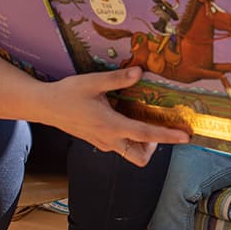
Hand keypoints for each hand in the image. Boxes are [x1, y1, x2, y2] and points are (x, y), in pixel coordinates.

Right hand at [46, 67, 188, 164]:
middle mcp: (109, 139)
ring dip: (141, 143)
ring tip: (139, 118)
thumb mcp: (93, 82)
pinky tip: (124, 116)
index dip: (168, 136)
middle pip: (140, 157)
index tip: (184, 137)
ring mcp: (103, 143)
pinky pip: (120, 146)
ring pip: (130, 153)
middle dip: (153, 147)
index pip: (146, 135)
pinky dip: (129, 138)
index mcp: (111, 125)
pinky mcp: (98, 141)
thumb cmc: (68, 94)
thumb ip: (118, 79)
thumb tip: (140, 72)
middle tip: (155, 125)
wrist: (45, 106)